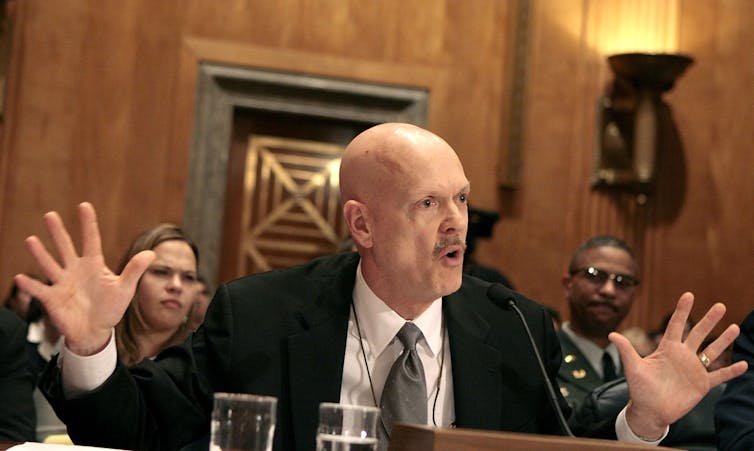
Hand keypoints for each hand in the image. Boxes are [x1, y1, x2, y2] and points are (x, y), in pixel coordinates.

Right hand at [14, 202, 154, 355]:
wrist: (95, 332)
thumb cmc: (110, 308)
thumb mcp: (125, 288)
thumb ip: (134, 270)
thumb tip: (152, 253)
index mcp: (93, 265)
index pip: (91, 240)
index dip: (88, 224)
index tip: (84, 206)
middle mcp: (75, 270)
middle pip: (66, 247)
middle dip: (58, 232)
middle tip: (50, 215)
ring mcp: (62, 284)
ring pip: (49, 265)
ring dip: (40, 254)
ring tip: (30, 240)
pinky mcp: (52, 299)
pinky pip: (39, 291)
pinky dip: (30, 286)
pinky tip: (21, 277)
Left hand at [610, 292, 746, 439]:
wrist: (650, 411)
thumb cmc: (640, 389)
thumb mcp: (633, 368)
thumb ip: (626, 350)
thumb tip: (611, 334)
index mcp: (666, 349)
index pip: (675, 325)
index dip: (682, 310)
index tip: (689, 294)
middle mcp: (682, 356)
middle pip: (697, 333)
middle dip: (708, 320)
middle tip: (720, 305)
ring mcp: (693, 369)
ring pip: (711, 351)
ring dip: (723, 340)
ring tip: (735, 327)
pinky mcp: (701, 384)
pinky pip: (719, 376)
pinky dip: (731, 371)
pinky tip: (744, 364)